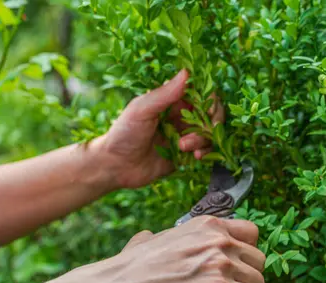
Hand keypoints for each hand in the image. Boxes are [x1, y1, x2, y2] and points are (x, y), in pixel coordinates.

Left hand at [91, 69, 224, 188]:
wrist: (114, 166)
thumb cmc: (123, 133)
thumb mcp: (141, 110)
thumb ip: (164, 94)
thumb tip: (187, 72)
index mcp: (171, 100)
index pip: (201, 92)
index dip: (210, 99)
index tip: (209, 108)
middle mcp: (181, 116)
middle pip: (211, 113)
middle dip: (211, 121)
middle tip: (206, 129)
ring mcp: (184, 136)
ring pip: (209, 133)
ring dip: (203, 139)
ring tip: (184, 146)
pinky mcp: (185, 155)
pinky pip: (205, 151)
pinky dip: (205, 152)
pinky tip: (195, 156)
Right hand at [103, 216, 265, 282]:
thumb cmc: (132, 267)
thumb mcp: (151, 239)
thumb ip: (163, 237)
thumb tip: (149, 238)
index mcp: (207, 225)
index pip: (251, 232)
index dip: (246, 251)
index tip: (235, 264)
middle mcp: (219, 240)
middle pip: (259, 259)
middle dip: (247, 275)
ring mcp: (220, 264)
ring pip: (258, 281)